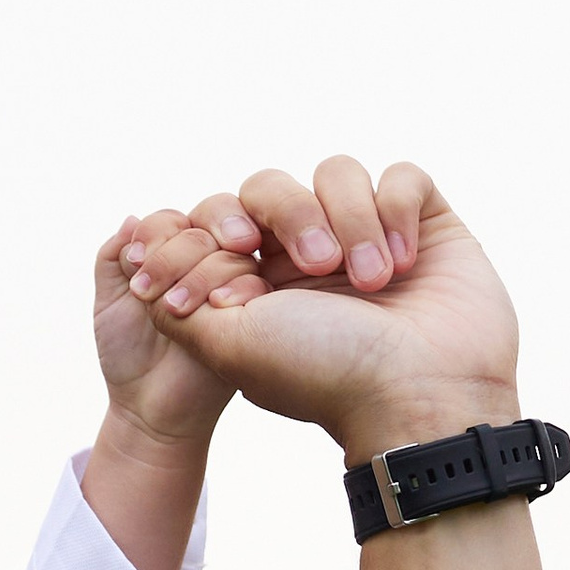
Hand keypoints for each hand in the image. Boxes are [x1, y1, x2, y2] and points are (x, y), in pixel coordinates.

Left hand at [93, 206, 246, 453]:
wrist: (150, 407)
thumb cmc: (129, 355)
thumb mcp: (109, 303)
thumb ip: (113, 259)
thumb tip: (132, 220)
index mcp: (173, 250)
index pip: (171, 219)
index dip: (155, 233)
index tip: (136, 262)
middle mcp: (207, 259)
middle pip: (206, 222)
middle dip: (177, 250)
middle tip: (149, 289)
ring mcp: (235, 282)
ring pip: (232, 249)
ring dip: (200, 271)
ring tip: (173, 309)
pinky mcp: (257, 310)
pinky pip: (258, 280)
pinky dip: (234, 286)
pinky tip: (212, 308)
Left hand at [129, 161, 519, 465]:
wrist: (418, 397)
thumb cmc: (326, 375)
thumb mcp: (229, 345)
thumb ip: (179, 300)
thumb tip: (144, 252)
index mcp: (258, 288)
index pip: (219, 223)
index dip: (218, 230)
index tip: (234, 260)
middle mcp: (309, 259)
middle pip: (272, 187)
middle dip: (288, 215)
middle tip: (315, 266)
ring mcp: (367, 238)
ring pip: (337, 173)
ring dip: (351, 221)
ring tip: (371, 281)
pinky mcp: (424, 225)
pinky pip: (401, 177)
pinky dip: (398, 210)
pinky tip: (404, 262)